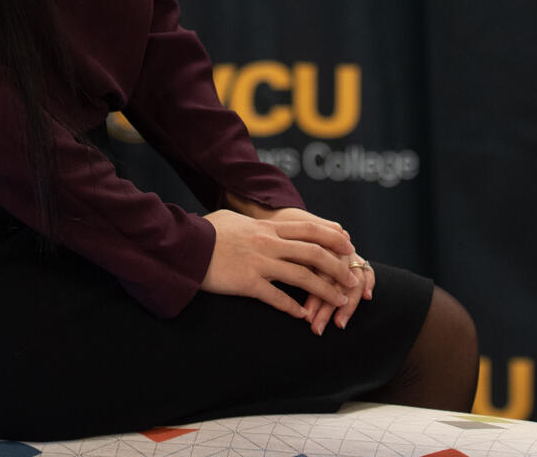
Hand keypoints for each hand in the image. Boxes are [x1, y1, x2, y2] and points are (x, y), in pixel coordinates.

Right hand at [201, 209, 364, 331]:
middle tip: (352, 279)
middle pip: (312, 253)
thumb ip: (251, 223)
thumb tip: (260, 225)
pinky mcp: (248, 283)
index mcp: (266, 227)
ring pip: (302, 277)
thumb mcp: (232, 219)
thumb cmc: (205, 232)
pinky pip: (277, 298)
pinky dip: (293, 308)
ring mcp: (259, 263)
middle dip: (337, 266)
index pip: (308, 229)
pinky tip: (304, 317)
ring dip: (325, 290)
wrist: (184, 246)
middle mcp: (268, 243)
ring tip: (340, 301)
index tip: (348, 245)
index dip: (332, 237)